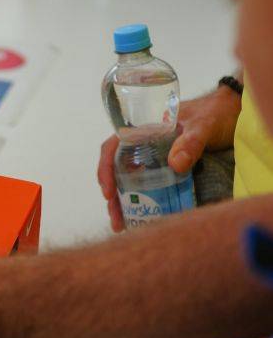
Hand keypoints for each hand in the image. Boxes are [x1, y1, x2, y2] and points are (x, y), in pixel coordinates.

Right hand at [98, 86, 241, 231]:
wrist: (233, 112)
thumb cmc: (214, 113)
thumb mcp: (203, 126)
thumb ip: (191, 142)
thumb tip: (175, 164)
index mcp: (142, 129)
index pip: (112, 148)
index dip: (105, 170)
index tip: (109, 192)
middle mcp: (142, 145)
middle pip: (117, 170)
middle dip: (113, 197)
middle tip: (116, 218)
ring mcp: (153, 157)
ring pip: (129, 180)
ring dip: (124, 203)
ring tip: (123, 225)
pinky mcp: (166, 168)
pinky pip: (147, 185)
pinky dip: (141, 200)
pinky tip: (141, 215)